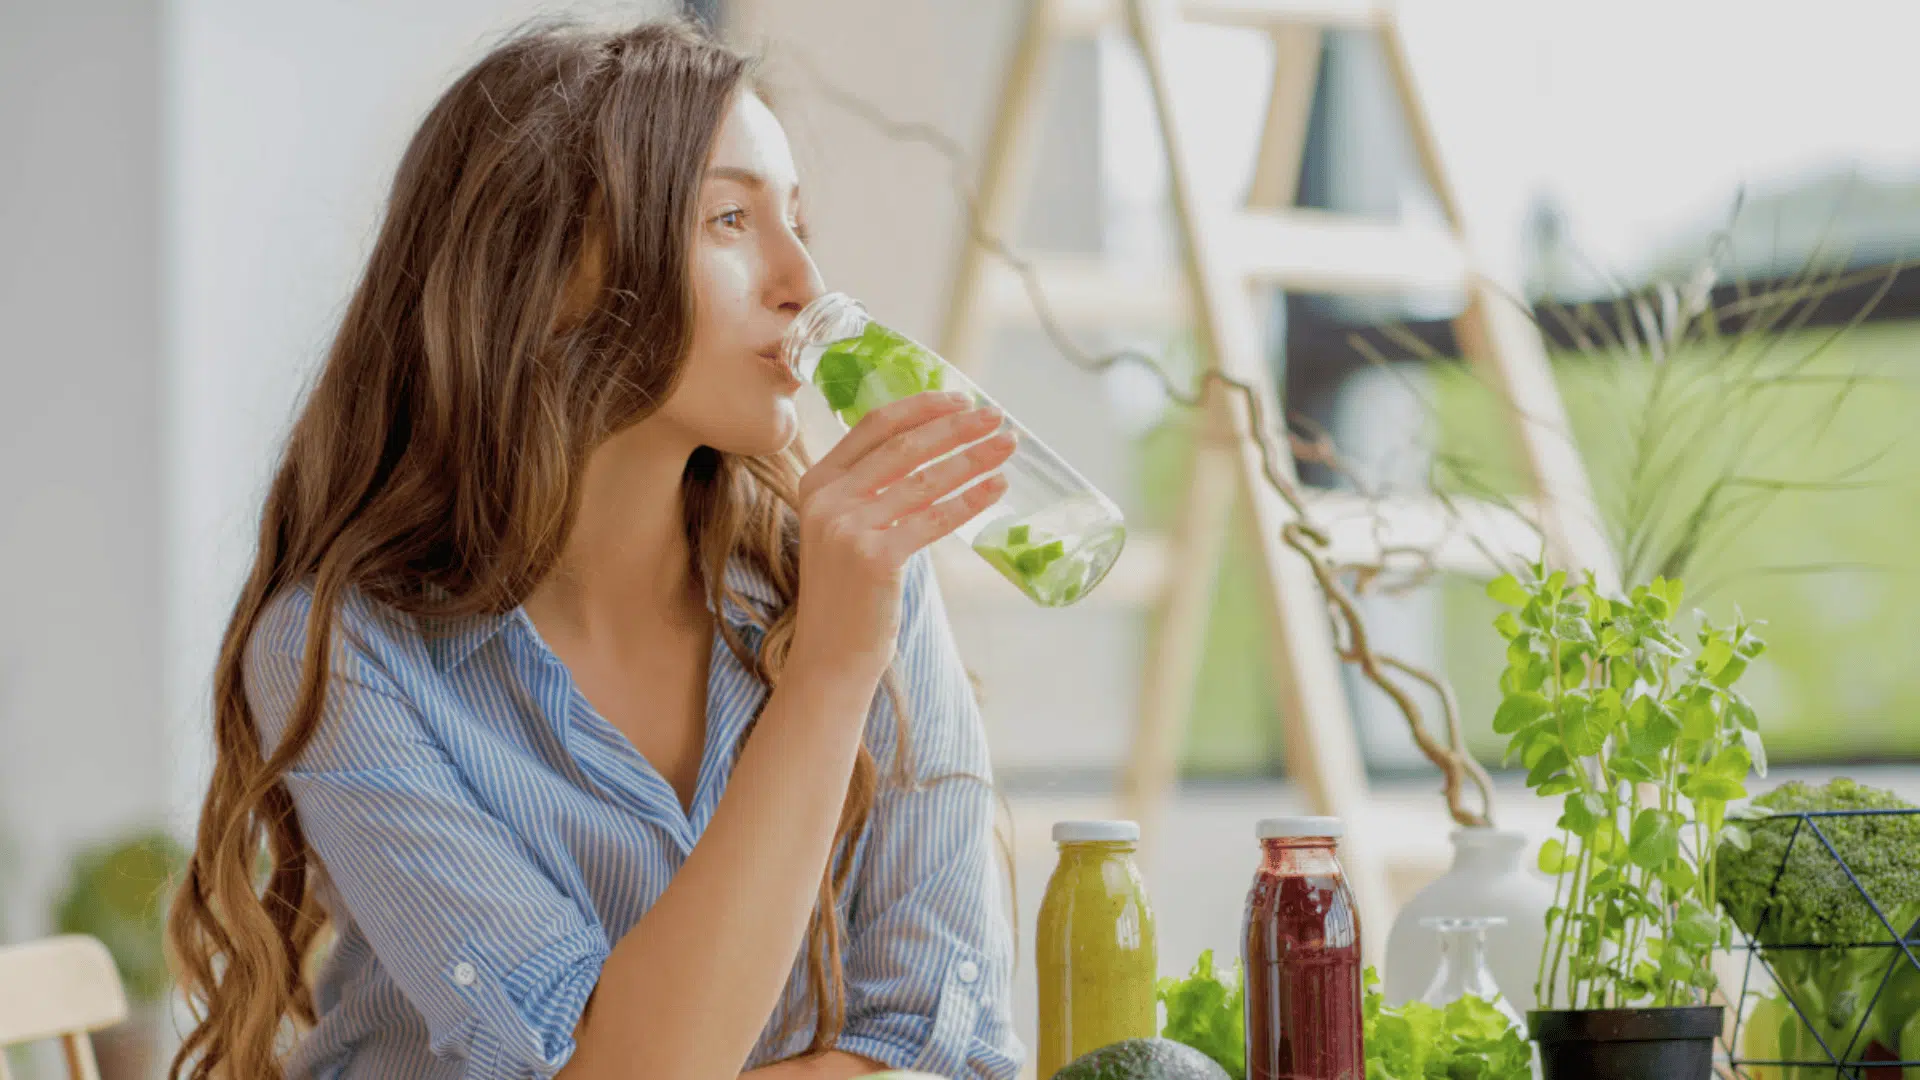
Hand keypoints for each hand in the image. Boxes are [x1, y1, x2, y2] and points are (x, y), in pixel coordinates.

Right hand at [791, 390, 1013, 681]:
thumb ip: (871, 489)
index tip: (960, 397)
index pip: (874, 425)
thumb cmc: (850, 593)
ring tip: (1007, 445)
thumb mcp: (846, 529)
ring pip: (925, 478)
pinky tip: (997, 486)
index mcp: (816, 482)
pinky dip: (970, 498)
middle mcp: (826, 498)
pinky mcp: (875, 557)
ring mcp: (847, 527)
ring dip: (973, 456)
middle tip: (996, 415)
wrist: (830, 656)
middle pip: (904, 445)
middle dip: (956, 426)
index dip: (922, 407)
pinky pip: (934, 518)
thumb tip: (933, 447)